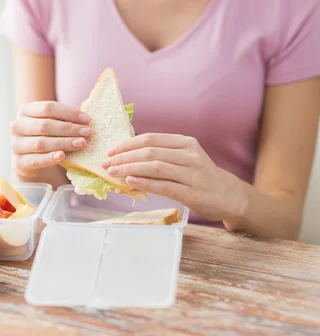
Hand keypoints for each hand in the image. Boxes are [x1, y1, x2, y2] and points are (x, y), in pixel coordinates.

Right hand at [10, 101, 91, 174]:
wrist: (31, 160)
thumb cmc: (46, 136)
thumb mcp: (52, 124)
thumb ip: (63, 119)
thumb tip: (86, 120)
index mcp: (25, 110)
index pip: (48, 108)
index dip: (69, 113)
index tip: (87, 120)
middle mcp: (17, 126)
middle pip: (45, 125)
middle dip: (69, 129)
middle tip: (87, 133)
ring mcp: (16, 144)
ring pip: (41, 143)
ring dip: (64, 143)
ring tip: (81, 144)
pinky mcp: (19, 162)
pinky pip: (35, 160)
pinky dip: (50, 158)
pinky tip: (62, 156)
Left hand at [102, 133, 247, 221]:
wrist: (228, 196)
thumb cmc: (199, 176)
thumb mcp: (184, 157)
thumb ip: (161, 154)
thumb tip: (126, 155)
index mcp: (185, 143)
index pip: (150, 139)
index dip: (127, 144)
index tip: (110, 150)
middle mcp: (190, 155)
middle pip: (150, 152)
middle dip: (124, 157)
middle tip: (106, 163)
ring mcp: (192, 174)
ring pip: (155, 167)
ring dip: (130, 169)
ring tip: (112, 172)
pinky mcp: (191, 193)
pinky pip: (164, 186)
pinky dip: (144, 183)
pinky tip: (129, 182)